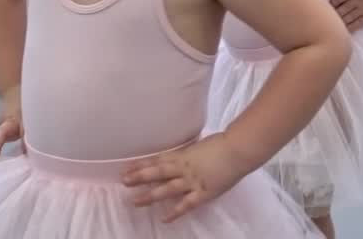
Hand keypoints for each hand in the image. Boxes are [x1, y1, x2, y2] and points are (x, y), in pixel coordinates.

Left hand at [121, 133, 248, 222]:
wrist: (238, 151)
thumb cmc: (222, 144)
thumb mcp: (199, 146)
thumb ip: (188, 153)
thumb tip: (179, 157)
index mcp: (183, 155)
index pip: (157, 159)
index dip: (141, 164)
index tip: (126, 168)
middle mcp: (183, 168)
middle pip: (157, 173)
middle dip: (139, 177)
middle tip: (124, 181)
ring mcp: (192, 181)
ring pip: (167, 189)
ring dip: (150, 195)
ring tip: (135, 201)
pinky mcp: (202, 193)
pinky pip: (186, 204)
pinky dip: (175, 212)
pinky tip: (164, 218)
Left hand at [329, 0, 362, 31]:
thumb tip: (327, 6)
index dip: (330, 5)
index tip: (325, 10)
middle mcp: (357, 0)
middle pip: (342, 10)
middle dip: (333, 16)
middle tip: (326, 22)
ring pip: (348, 18)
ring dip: (339, 23)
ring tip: (332, 27)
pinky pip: (356, 25)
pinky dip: (348, 28)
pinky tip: (342, 31)